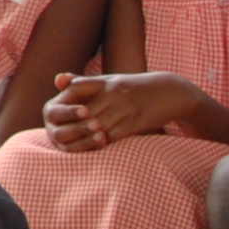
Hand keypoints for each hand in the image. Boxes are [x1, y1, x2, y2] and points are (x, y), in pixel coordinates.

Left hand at [41, 72, 196, 150]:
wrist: (171, 93)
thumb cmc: (137, 88)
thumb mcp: (112, 81)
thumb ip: (85, 83)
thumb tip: (57, 80)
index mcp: (108, 82)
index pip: (78, 88)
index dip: (66, 102)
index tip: (58, 114)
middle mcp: (115, 92)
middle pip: (86, 113)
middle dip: (75, 125)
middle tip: (62, 137)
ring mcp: (127, 107)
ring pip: (99, 126)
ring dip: (88, 137)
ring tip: (77, 146)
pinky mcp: (137, 121)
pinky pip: (115, 135)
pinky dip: (104, 143)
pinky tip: (98, 148)